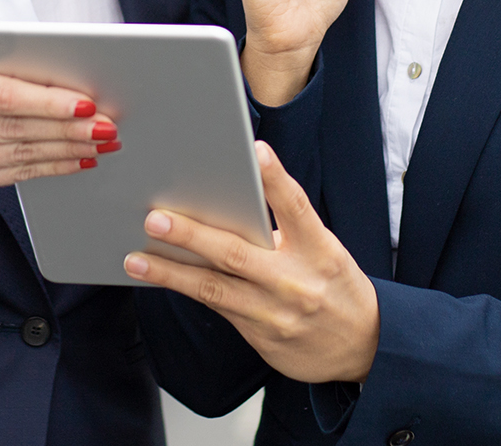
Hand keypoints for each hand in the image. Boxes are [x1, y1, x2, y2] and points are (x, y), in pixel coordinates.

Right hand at [0, 61, 116, 206]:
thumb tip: (62, 80)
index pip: (3, 95)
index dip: (48, 101)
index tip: (86, 103)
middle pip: (16, 128)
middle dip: (68, 128)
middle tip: (107, 126)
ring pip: (20, 155)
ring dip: (68, 150)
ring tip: (102, 142)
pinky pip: (16, 176)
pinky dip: (52, 168)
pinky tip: (78, 160)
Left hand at [124, 141, 379, 383]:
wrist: (364, 348)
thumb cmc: (337, 287)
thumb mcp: (325, 251)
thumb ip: (285, 229)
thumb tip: (232, 199)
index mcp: (320, 250)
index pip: (297, 208)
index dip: (276, 179)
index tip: (256, 153)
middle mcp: (296, 281)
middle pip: (238, 254)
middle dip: (193, 236)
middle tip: (156, 219)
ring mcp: (275, 312)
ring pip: (215, 288)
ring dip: (171, 273)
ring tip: (136, 259)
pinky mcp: (259, 336)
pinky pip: (216, 307)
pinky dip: (186, 289)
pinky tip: (160, 277)